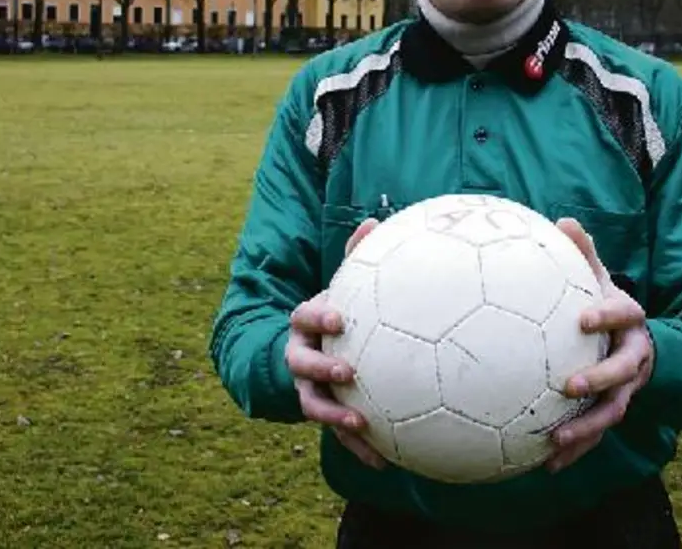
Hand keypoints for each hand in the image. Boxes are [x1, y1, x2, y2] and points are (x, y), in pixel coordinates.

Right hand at [283, 217, 386, 468]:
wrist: (305, 350)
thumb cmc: (334, 312)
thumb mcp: (341, 285)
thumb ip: (356, 256)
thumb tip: (375, 219)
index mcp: (305, 322)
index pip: (305, 315)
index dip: (318, 317)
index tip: (338, 319)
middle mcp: (299, 355)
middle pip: (301, 364)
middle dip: (321, 369)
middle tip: (346, 373)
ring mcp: (306, 387)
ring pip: (312, 404)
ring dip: (334, 417)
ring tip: (360, 424)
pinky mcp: (322, 411)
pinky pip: (337, 433)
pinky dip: (357, 446)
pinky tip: (382, 461)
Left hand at [546, 217, 654, 473]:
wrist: (637, 342)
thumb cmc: (604, 304)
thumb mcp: (598, 277)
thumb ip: (582, 254)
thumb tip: (563, 220)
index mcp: (629, 322)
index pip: (624, 314)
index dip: (607, 315)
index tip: (582, 318)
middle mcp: (633, 357)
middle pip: (624, 373)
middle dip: (600, 381)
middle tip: (570, 386)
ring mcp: (626, 389)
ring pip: (613, 412)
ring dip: (587, 429)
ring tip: (557, 441)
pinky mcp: (612, 412)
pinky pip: (596, 436)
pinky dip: (575, 452)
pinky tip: (546, 466)